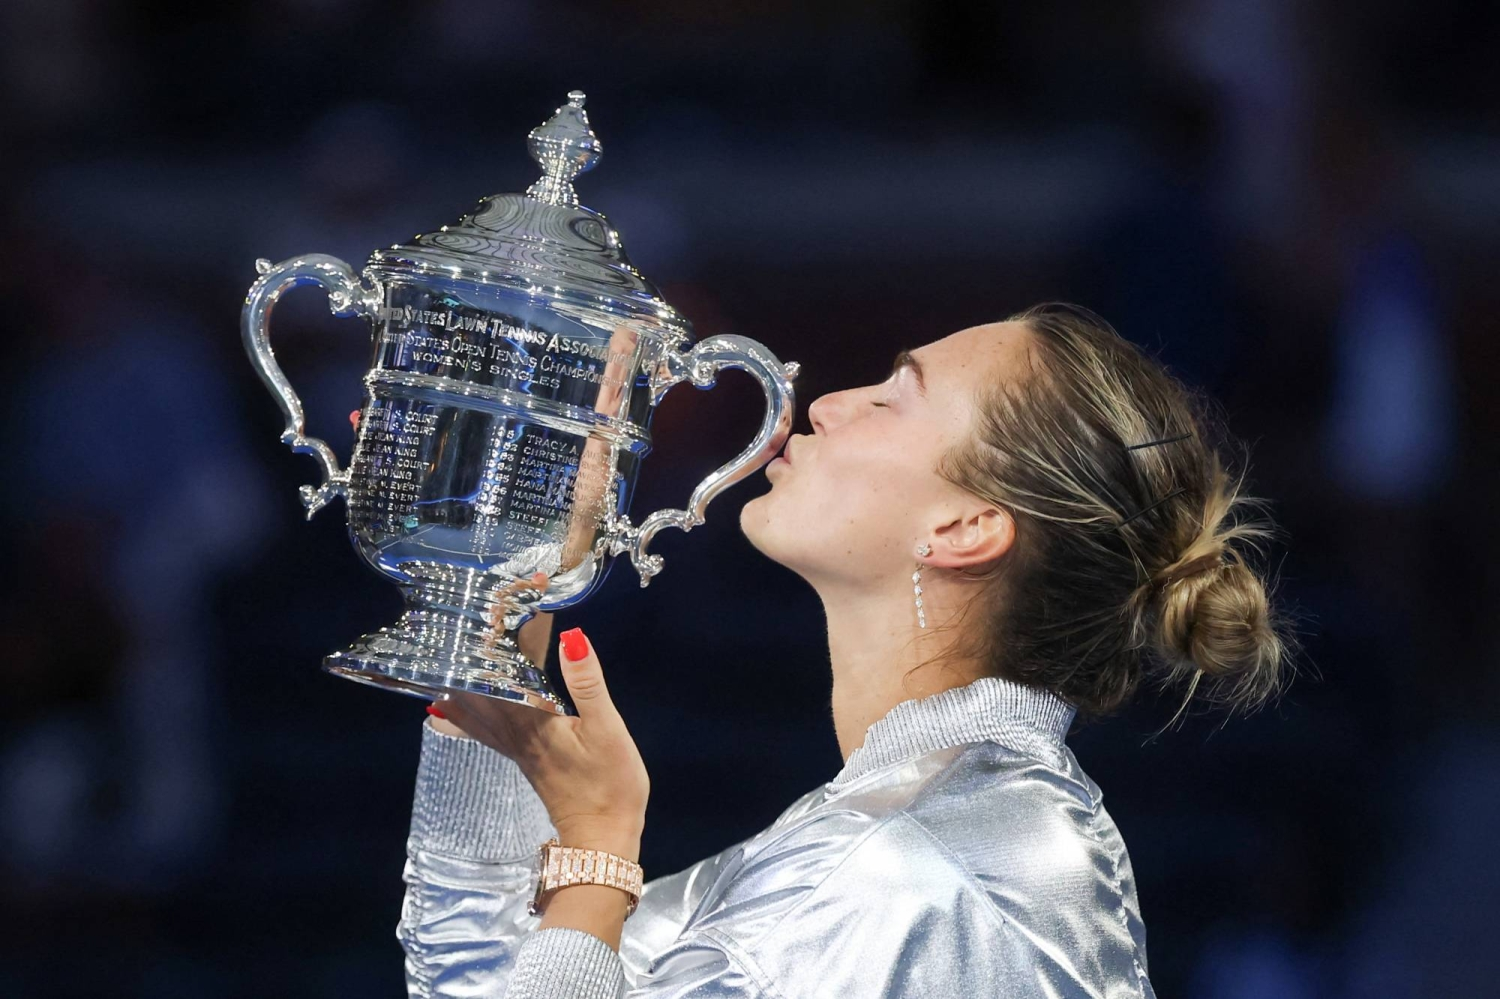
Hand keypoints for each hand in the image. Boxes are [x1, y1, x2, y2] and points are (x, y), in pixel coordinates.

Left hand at [434, 621, 648, 858]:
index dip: (495, 633)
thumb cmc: (608, 783)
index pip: (502, 667)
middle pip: (478, 685)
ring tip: (437, 657)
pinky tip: (444, 711)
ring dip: (457, 681)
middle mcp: (512, 730)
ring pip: (472, 707)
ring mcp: (514, 746)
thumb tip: (572, 637)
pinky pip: (480, 729)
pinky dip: (460, 713)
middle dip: (469, 653)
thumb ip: (587, 683)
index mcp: (531, 717)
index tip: (490, 602)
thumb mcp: (607, 729)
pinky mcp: (521, 757)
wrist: (601, 836)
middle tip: (456, 621)